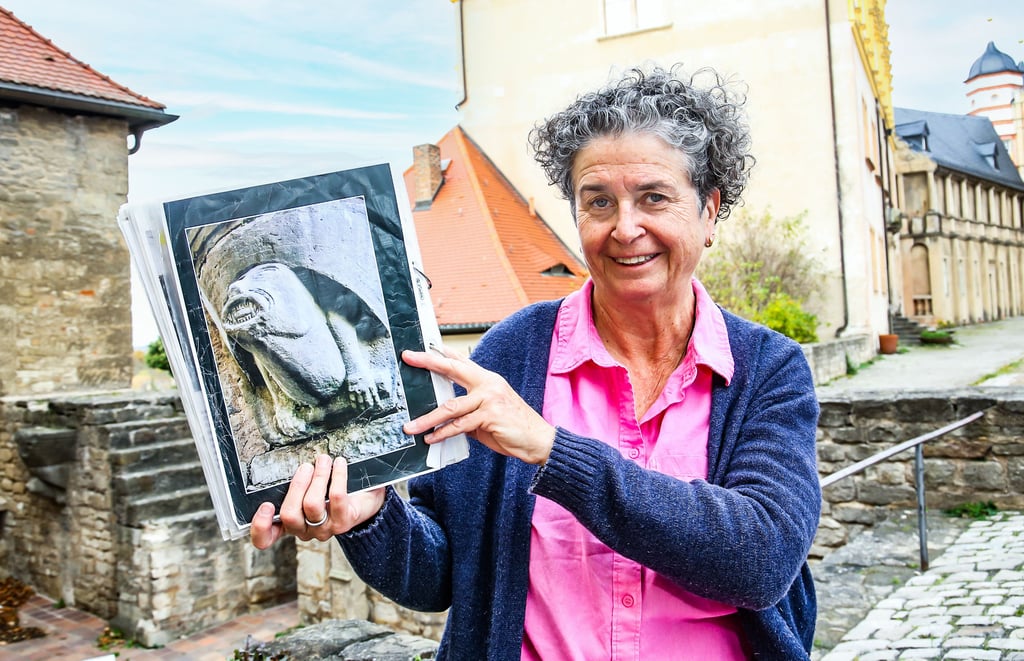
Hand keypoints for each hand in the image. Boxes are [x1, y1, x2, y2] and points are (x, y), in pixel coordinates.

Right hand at [250, 454, 385, 548]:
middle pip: (289, 515)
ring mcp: (324, 529)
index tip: (266, 505)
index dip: (260, 526)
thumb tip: (293, 464)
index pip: (266, 538)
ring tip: (323, 461)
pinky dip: (337, 476)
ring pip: (312, 505)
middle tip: (305, 467)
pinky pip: (336, 497)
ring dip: (318, 477)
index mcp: (289, 523)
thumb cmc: (331, 491)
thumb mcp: (308, 488)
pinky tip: (339, 463)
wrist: (365, 499)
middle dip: (297, 486)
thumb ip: (296, 484)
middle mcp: (304, 530)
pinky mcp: (343, 522)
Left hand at [401, 346, 555, 464]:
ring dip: (428, 418)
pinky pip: (460, 425)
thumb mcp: (488, 413)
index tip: (424, 347)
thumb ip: (468, 411)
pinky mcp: (490, 415)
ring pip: (451, 406)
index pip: (462, 361)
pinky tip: (431, 438)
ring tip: (411, 426)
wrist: (539, 440)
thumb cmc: (513, 427)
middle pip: (453, 368)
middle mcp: (488, 384)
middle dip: (428, 362)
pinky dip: (443, 433)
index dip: (443, 353)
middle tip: (409, 357)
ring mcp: (490, 398)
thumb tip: (444, 418)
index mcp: (488, 380)